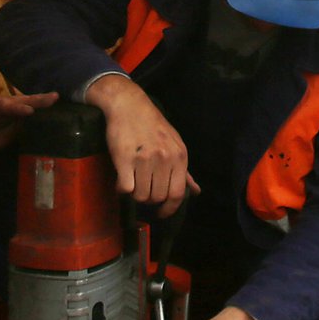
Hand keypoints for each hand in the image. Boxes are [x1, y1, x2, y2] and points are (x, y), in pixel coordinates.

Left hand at [0, 91, 53, 169]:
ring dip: (37, 104)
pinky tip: (48, 115)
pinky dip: (34, 116)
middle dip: (32, 99)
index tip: (28, 110)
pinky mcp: (2, 127)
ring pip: (18, 108)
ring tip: (56, 100)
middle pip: (12, 102)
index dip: (12, 107)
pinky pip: (19, 120)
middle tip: (54, 97)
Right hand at [84, 73, 194, 210]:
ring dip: (135, 193)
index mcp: (179, 157)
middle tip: (143, 188)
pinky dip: (122, 189)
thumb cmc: (153, 126)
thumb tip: (196, 191)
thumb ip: (184, 171)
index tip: (162, 213)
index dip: (169, 209)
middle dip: (150, 199)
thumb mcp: (175, 144)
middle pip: (157, 197)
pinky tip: (123, 179)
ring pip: (140, 195)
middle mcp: (164, 159)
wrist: (130, 106)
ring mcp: (144, 159)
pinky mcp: (124, 159)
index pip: (177, 194)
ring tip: (133, 180)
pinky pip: (125, 189)